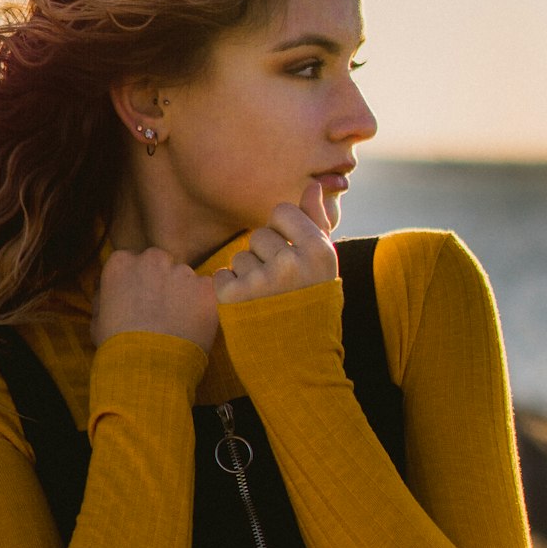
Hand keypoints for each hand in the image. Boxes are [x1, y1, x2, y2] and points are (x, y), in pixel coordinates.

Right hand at [92, 247, 218, 353]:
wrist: (147, 366)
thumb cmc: (116, 346)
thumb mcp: (97, 320)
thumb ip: (104, 298)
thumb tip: (105, 291)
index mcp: (121, 262)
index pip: (133, 261)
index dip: (138, 281)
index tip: (141, 298)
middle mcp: (152, 259)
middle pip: (161, 263)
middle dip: (162, 281)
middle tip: (161, 309)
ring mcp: (182, 272)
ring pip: (185, 277)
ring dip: (183, 293)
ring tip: (179, 321)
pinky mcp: (206, 288)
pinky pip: (207, 292)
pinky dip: (203, 305)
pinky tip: (195, 324)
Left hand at [213, 182, 337, 304]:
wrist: (299, 363)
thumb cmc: (313, 308)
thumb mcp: (325, 266)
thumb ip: (316, 222)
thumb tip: (311, 184)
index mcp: (318, 250)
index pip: (282, 212)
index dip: (282, 233)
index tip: (289, 256)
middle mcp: (291, 262)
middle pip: (259, 235)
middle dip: (264, 257)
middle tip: (278, 286)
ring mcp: (261, 281)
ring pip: (240, 256)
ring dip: (247, 275)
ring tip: (265, 300)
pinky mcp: (234, 298)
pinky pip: (222, 276)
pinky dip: (229, 291)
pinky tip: (248, 308)